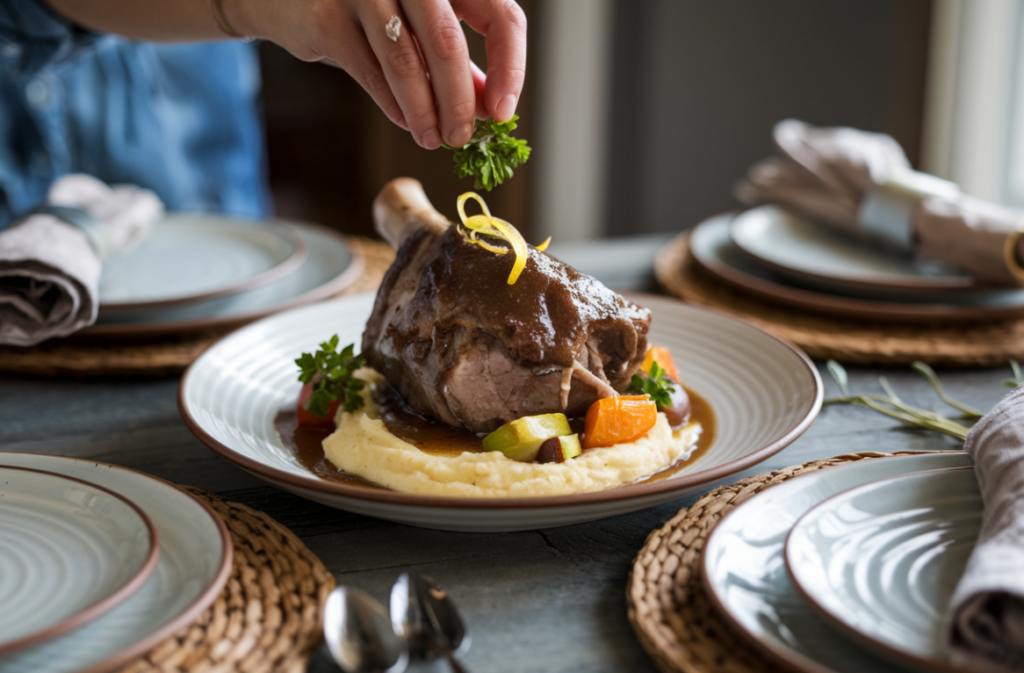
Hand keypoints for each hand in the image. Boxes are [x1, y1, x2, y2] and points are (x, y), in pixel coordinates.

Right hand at [229, 0, 526, 149]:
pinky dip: (393, 103)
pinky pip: (371, 71)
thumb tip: (491, 108)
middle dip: (459, 101)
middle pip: (449, 42)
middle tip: (462, 137)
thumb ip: (453, 57)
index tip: (503, 112)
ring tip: (432, 138)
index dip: (508, 68)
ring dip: (424, 110)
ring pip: (406, 61)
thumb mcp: (417, 22)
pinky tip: (406, 121)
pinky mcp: (328, 17)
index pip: (501, 15)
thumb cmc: (363, 8)